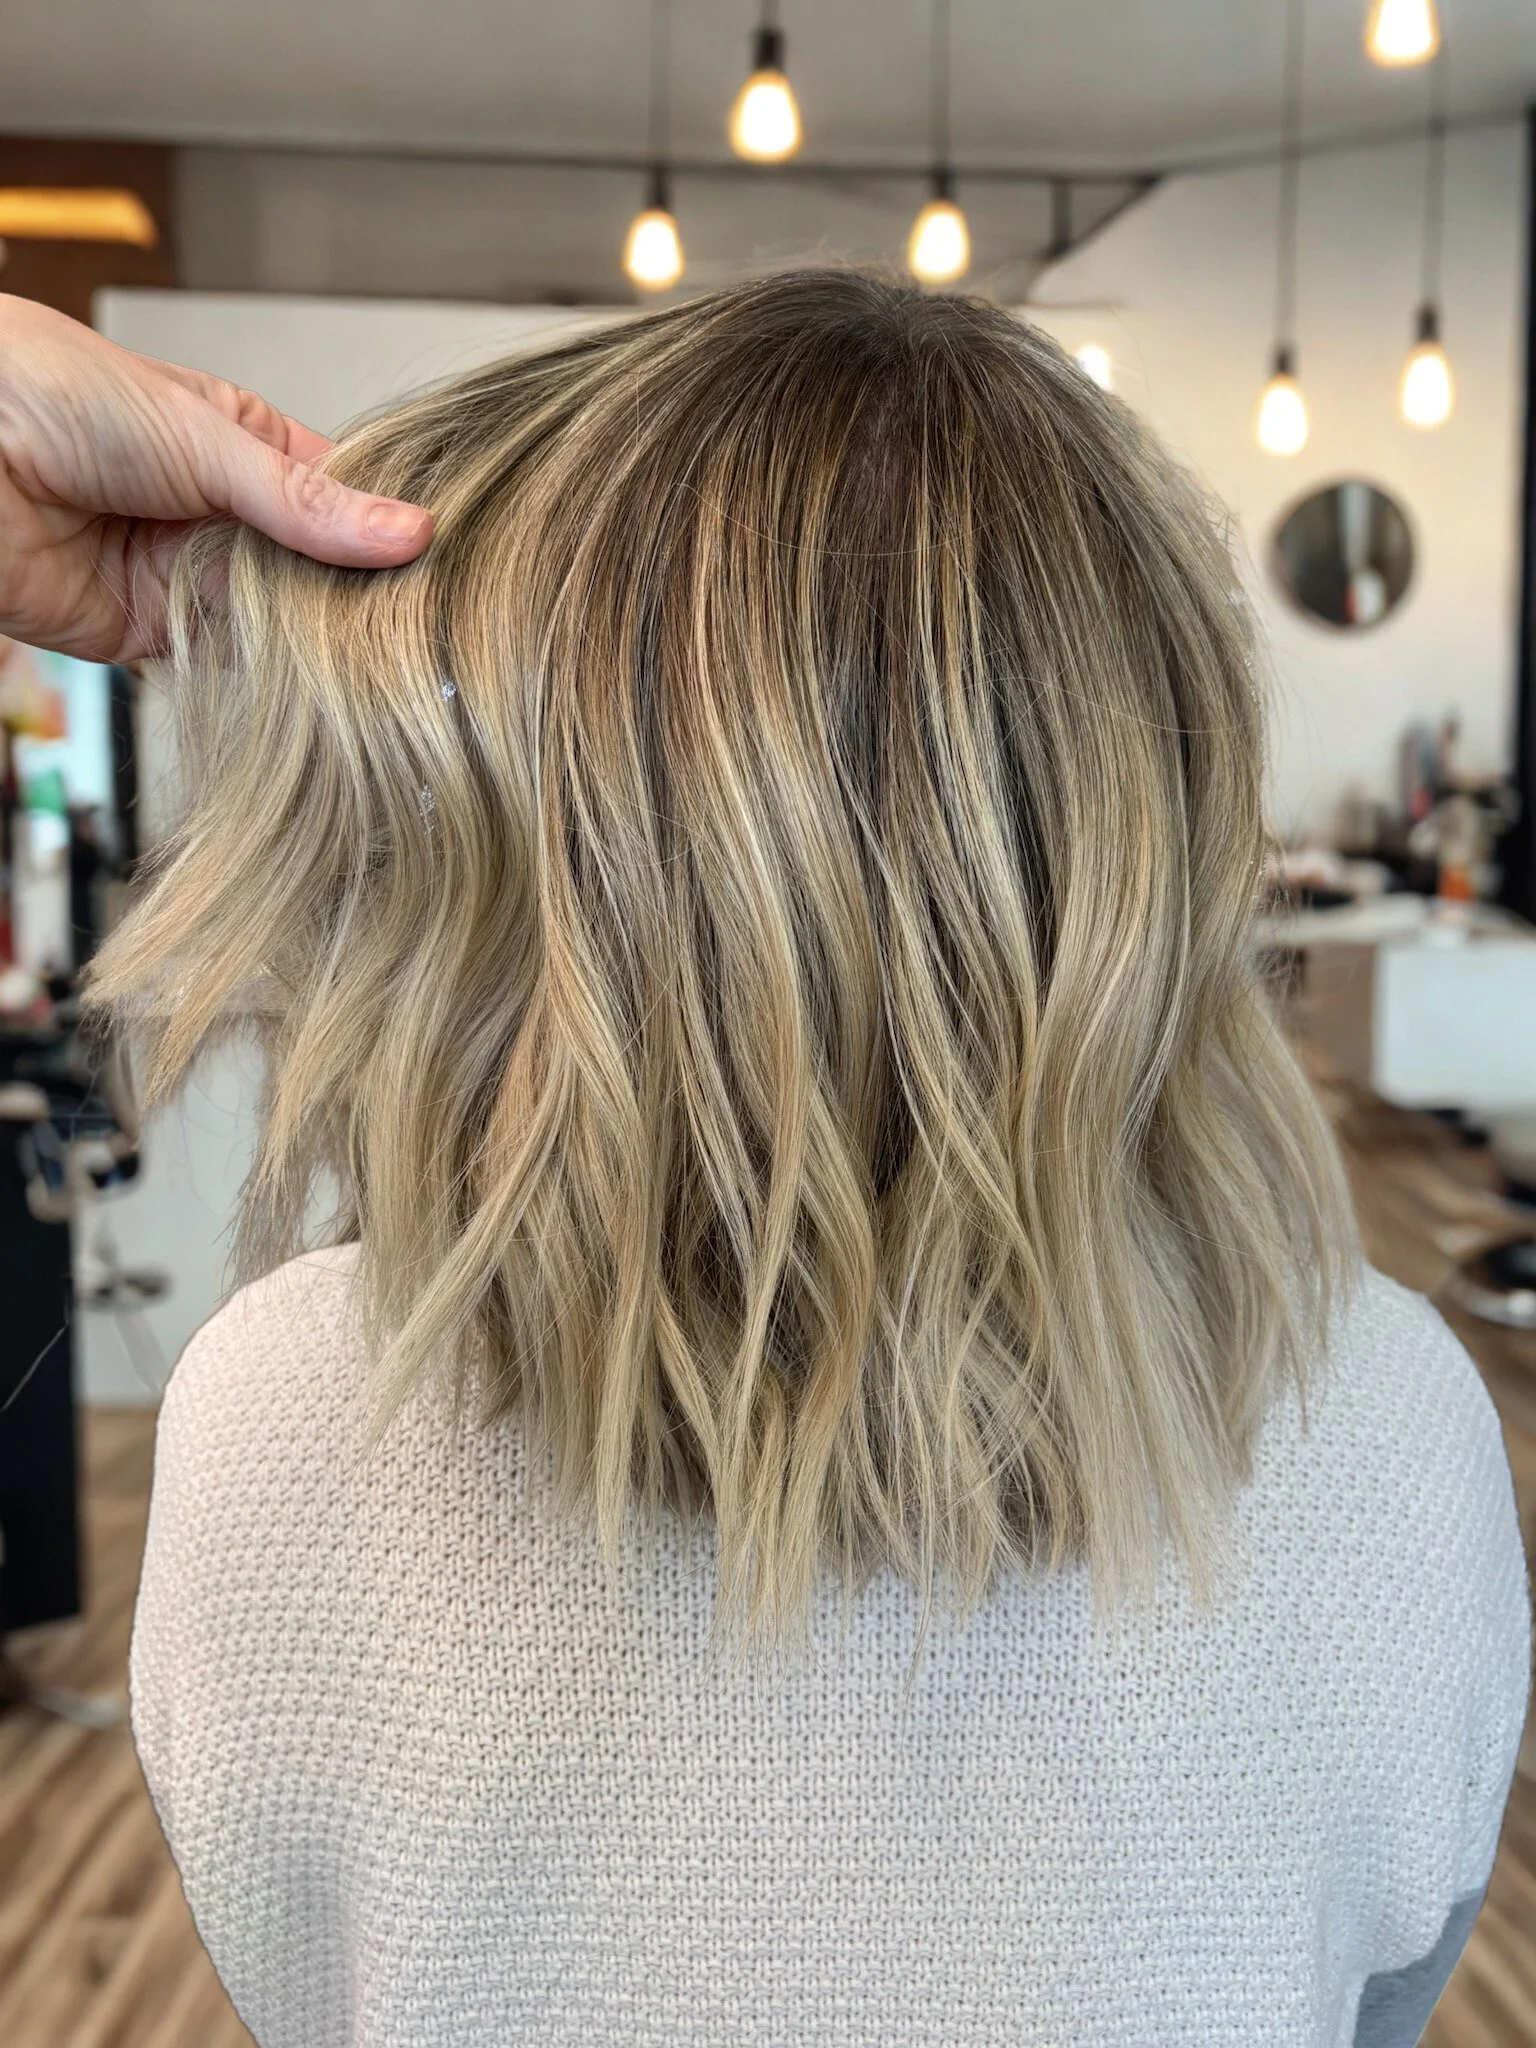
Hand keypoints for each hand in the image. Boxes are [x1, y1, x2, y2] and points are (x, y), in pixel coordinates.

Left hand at [0, 294, 432, 662]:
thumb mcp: (202, 435)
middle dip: (351, 589)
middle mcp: (217, 513)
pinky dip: (261, 670)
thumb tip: (409, 531)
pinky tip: (309, 673)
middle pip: (313, 566)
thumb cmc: (47, 392)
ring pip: (276, 618)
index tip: (437, 558)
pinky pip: (223, 660)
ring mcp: (184, 574)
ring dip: (311, 634)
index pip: (337, 495)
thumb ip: (303, 502)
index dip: (383, 527)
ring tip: (373, 649)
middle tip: (415, 618)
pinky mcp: (148, 633)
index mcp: (240, 442)